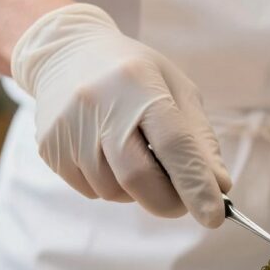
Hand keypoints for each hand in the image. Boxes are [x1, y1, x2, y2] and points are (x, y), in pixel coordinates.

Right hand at [11, 3, 230, 226]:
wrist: (65, 53)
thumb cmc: (133, 74)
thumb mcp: (175, 89)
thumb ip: (199, 139)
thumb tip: (219, 187)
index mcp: (138, 82)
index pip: (174, 144)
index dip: (195, 185)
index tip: (214, 217)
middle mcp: (99, 103)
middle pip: (139, 177)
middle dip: (168, 201)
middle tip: (182, 200)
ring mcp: (69, 127)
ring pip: (114, 191)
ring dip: (136, 191)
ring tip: (134, 155)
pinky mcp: (50, 147)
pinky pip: (91, 191)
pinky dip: (110, 185)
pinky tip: (107, 154)